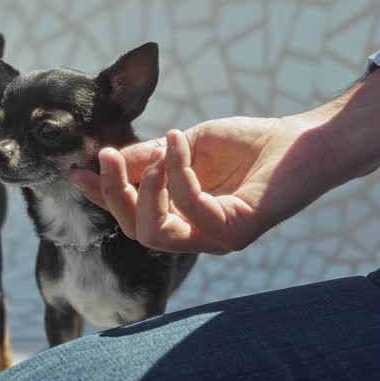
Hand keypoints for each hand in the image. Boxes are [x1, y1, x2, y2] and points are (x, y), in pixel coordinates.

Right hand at [70, 115, 328, 253]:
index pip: (131, 215)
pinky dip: (179, 172)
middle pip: (136, 230)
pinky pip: (191, 209)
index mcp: (182, 215)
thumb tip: (106, 158)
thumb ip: (151, 157)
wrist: (303, 142)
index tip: (76, 172)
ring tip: (155, 153)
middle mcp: (197, 234)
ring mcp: (216, 238)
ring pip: (156, 233)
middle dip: (115, 194)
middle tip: (107, 156)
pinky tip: (182, 142)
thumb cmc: (252, 144)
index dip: (102, 196)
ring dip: (146, 190)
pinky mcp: (236, 231)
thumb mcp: (188, 145)